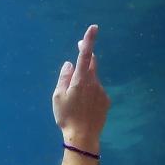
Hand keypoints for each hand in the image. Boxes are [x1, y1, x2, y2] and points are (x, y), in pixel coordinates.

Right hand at [52, 25, 110, 152]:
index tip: (93, 28)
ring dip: (85, 81)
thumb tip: (68, 64)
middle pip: (91, 64)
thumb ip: (63, 78)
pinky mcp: (106, 100)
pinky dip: (90, 93)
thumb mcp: (58, 97)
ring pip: (92, 80)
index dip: (88, 41)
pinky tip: (83, 107)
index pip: (85, 56)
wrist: (83, 136)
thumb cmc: (66, 116)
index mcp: (80, 80)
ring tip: (75, 98)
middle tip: (80, 49)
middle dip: (86, 56)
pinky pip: (96, 91)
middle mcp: (93, 82)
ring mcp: (101, 91)